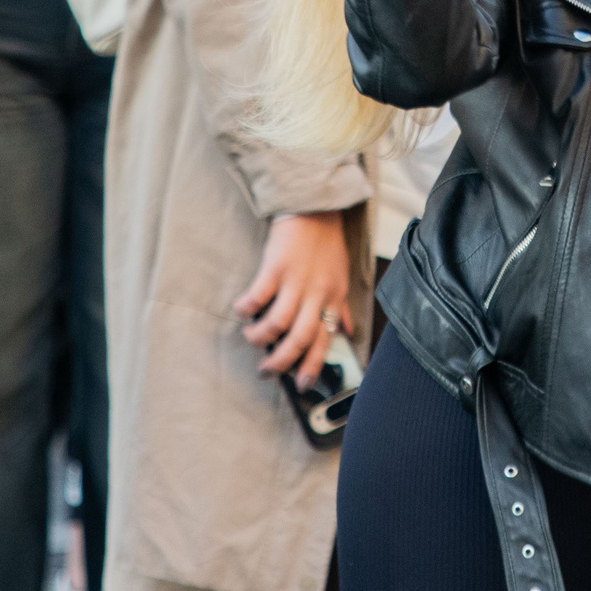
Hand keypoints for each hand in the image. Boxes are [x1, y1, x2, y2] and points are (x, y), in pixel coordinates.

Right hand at [234, 211, 354, 381]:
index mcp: (333, 297)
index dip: (313, 365)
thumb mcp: (341, 277)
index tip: (302, 384)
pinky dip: (247, 308)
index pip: (325, 339)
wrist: (315, 206)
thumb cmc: (326, 243)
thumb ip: (342, 307)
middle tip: (267, 371)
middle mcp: (317, 293)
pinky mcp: (276, 266)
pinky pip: (259, 296)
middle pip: (301, 338)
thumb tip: (349, 331)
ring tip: (252, 339)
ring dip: (261, 338)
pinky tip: (241, 310)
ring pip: (279, 323)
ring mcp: (297, 280)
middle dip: (282, 361)